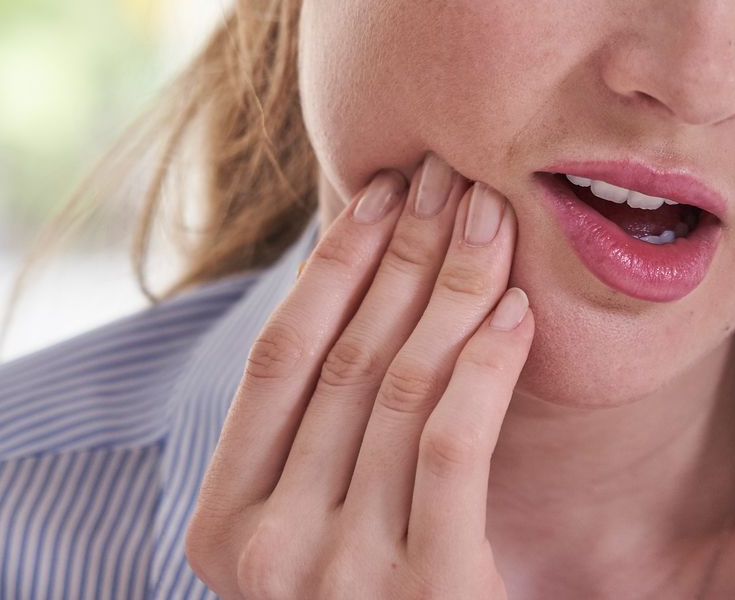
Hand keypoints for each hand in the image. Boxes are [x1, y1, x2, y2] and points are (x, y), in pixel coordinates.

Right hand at [184, 153, 533, 599]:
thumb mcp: (311, 549)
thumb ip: (314, 452)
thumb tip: (355, 287)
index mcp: (219, 534)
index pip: (279, 360)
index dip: (331, 267)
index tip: (378, 192)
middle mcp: (265, 556)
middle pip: (345, 361)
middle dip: (404, 255)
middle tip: (450, 177)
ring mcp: (342, 580)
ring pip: (402, 388)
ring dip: (452, 289)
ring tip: (491, 221)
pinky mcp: (433, 595)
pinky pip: (454, 447)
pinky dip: (484, 367)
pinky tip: (515, 314)